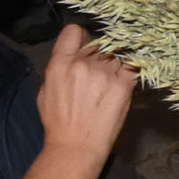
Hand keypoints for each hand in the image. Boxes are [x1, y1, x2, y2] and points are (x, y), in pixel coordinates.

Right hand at [36, 23, 135, 163]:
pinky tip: (128, 74)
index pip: (74, 31)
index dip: (81, 38)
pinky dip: (132, 67)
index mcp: (59, 64)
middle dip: (100, 53)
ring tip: (111, 79)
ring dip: (115, 62)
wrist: (76, 147)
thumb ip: (59, 67)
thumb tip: (72, 55)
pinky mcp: (123, 85)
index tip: (85, 46)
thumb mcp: (45, 90)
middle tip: (100, 70)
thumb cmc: (59, 122)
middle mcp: (82, 64)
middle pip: (98, 43)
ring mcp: (104, 74)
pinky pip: (132, 65)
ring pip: (116, 53)